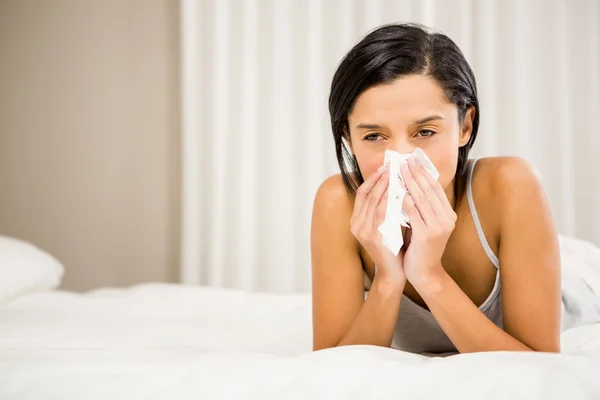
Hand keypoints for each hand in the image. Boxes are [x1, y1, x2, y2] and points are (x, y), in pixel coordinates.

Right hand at [351, 165, 405, 287]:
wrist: (393, 273)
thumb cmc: (393, 247)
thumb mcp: (385, 225)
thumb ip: (385, 209)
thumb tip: (394, 185)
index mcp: (356, 220)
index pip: (362, 193)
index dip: (372, 178)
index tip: (385, 166)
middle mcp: (356, 224)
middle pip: (366, 194)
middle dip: (379, 178)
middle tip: (391, 165)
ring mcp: (363, 231)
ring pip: (373, 201)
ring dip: (385, 185)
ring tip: (396, 173)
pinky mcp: (373, 236)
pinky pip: (381, 212)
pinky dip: (389, 199)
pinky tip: (399, 190)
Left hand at [400, 157, 455, 288]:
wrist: (424, 273)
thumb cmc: (420, 248)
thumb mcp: (424, 224)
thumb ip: (421, 207)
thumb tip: (409, 184)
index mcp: (448, 215)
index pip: (435, 188)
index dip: (423, 173)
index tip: (412, 161)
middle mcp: (447, 219)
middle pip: (429, 190)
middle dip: (415, 173)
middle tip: (404, 160)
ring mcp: (438, 227)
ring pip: (421, 199)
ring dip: (409, 183)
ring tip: (398, 171)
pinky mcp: (427, 235)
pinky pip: (414, 213)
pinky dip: (405, 201)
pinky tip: (396, 191)